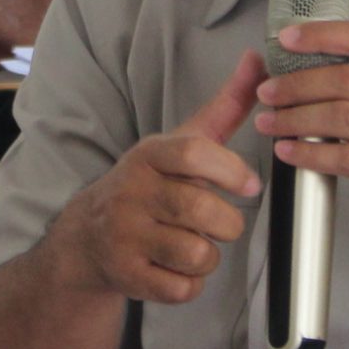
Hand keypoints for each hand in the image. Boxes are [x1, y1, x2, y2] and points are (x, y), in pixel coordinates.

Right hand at [54, 50, 264, 304]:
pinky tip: (175, 266)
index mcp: (149, 155)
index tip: (250, 184)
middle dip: (226, 222)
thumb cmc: (150, 185)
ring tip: (194, 243)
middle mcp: (132, 192)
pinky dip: (190, 283)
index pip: (192, 153)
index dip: (229, 170)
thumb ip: (226, 106)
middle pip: (200, 210)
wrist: (88, 237)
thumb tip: (259, 60)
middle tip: (221, 222)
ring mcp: (125, 235)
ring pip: (196, 253)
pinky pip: (181, 288)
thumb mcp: (182, 143)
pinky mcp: (126, 275)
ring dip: (208, 255)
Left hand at [254, 21, 348, 251]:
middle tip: (268, 90)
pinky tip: (289, 152)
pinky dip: (311, 154)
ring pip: (344, 117)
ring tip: (270, 121)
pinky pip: (346, 158)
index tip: (288, 39)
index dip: (323, 35)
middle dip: (299, 84)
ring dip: (298, 118)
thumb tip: (315, 62)